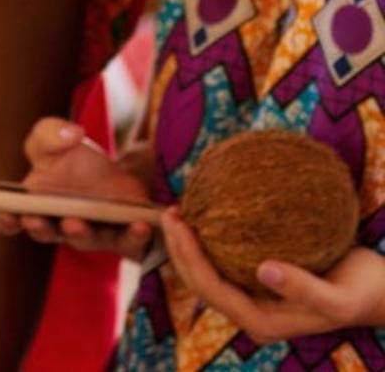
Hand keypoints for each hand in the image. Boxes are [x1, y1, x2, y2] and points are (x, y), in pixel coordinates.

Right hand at [0, 116, 156, 259]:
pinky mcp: (124, 237)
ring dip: (79, 234)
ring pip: (84, 241)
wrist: (119, 169)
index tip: (6, 213)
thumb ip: (50, 132)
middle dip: (39, 227)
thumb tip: (71, 134)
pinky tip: (139, 225)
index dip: (6, 219)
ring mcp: (92, 234)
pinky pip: (129, 243)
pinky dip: (133, 236)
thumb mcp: (56, 136)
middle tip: (34, 219)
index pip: (11, 219)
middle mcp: (59, 225)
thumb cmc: (75, 159)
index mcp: (33, 204)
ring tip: (75, 223)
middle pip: (45, 233)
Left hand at [160, 207, 384, 342]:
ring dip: (188, 246)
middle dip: (178, 250)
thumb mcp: (338, 296)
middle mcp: (251, 313)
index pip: (211, 289)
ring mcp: (253, 298)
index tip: (178, 223)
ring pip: (207, 273)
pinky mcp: (259, 283)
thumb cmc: (360, 292)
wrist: (379, 292)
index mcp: (261, 322)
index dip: (189, 257)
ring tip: (179, 211)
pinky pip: (224, 262)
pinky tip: (207, 214)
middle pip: (200, 283)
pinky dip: (210, 241)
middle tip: (171, 211)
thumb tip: (263, 269)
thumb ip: (303, 288)